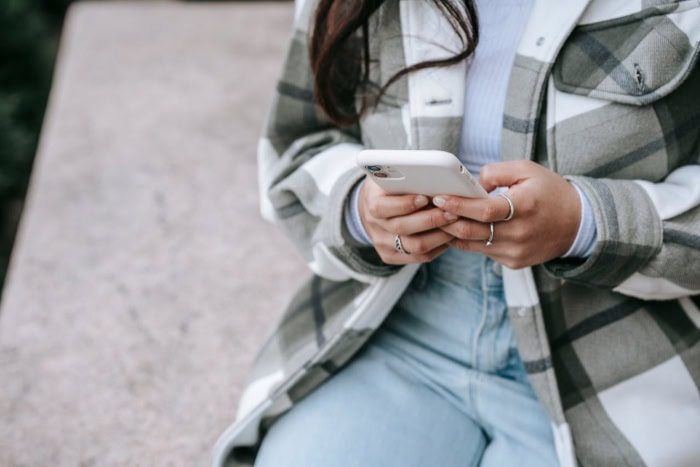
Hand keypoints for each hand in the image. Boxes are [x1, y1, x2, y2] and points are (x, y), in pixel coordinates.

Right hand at [358, 178, 458, 264]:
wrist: (373, 210)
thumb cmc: (389, 188)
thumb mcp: (391, 177)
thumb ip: (405, 178)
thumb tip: (433, 178)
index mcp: (371, 203)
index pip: (383, 207)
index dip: (405, 204)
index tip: (425, 198)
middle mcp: (374, 226)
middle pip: (403, 228)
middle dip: (431, 220)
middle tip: (452, 212)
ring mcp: (382, 244)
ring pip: (415, 246)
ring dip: (439, 236)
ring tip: (455, 224)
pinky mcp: (391, 256)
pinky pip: (419, 257)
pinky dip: (438, 247)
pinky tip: (449, 236)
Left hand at [434, 161, 580, 268]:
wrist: (577, 224)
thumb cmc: (549, 192)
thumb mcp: (527, 170)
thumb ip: (496, 172)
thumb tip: (471, 184)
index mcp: (525, 206)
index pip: (485, 210)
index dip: (459, 205)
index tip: (439, 198)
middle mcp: (520, 233)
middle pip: (473, 231)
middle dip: (447, 220)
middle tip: (428, 209)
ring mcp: (516, 251)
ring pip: (473, 244)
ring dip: (453, 232)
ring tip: (437, 218)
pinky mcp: (513, 262)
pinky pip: (483, 251)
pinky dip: (469, 240)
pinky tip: (458, 228)